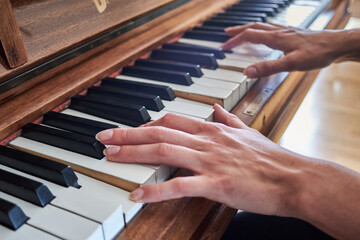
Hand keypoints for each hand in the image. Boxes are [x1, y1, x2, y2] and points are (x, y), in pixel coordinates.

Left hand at [96, 105, 359, 238]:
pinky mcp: (216, 183)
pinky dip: (156, 190)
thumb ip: (229, 119)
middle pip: (160, 133)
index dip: (147, 123)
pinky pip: (180, 185)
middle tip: (104, 137)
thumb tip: (216, 108)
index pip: (173, 120)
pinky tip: (137, 194)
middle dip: (129, 135)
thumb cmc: (272, 158)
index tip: (130, 128)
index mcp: (214, 130)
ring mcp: (210, 161)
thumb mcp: (248, 132)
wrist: (293, 177)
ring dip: (134, 153)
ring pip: (164, 151)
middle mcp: (207, 141)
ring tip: (111, 157)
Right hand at [221, 22, 356, 77]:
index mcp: (275, 38)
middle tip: (226, 35)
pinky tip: (266, 34)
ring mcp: (286, 31)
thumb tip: (247, 71)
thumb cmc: (317, 53)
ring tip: (241, 32)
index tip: (223, 47)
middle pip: (253, 27)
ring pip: (262, 26)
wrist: (337, 45)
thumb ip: (268, 68)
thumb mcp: (291, 64)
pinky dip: (262, 29)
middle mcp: (279, 31)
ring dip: (248, 28)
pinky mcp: (293, 33)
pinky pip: (272, 28)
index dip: (234, 41)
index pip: (248, 36)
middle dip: (238, 31)